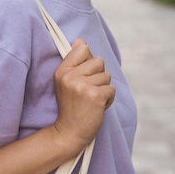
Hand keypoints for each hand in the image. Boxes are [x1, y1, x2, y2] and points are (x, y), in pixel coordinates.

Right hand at [53, 39, 114, 156]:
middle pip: (99, 61)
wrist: (69, 133)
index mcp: (62, 70)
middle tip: (87, 92)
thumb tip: (81, 41)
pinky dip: (108, 99)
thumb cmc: (71, 106)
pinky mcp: (95, 96)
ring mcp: (82, 86)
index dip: (88, 62)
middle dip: (98, 76)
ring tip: (92, 100)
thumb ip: (74, 61)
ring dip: (103, 89)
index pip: (83, 49)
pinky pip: (112, 89)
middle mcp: (70, 76)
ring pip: (107, 76)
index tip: (82, 76)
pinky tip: (97, 107)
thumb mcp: (65, 82)